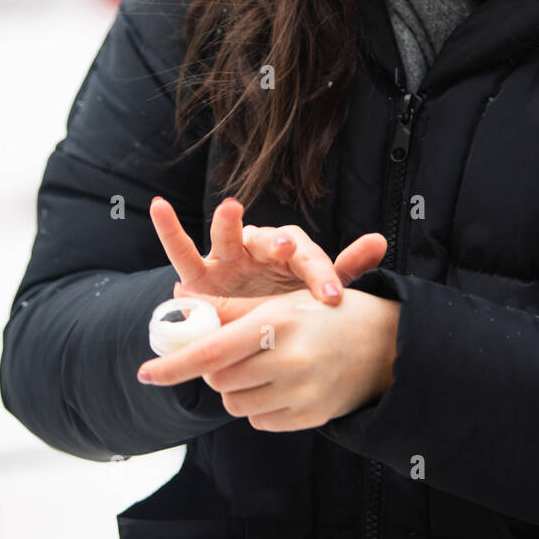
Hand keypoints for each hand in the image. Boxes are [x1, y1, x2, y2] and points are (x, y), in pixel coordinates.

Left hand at [136, 287, 401, 429]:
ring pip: (235, 402)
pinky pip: (259, 419)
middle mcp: (288, 362)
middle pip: (219, 378)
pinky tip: (283, 383)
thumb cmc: (329, 313)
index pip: (212, 351)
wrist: (386, 344)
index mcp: (278, 324)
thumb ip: (234, 307)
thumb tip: (185, 302)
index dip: (175, 364)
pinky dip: (260, 404)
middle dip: (216, 366)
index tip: (146, 372)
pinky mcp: (308, 419)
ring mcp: (299, 395)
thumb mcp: (284, 301)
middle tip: (236, 350)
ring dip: (236, 386)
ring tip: (263, 365)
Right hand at [149, 195, 386, 304]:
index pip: (309, 258)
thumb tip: (380, 240)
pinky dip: (168, 229)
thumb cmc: (286, 305)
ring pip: (229, 236)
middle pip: (271, 240)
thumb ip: (345, 269)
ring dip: (229, 223)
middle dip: (279, 243)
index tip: (333, 298)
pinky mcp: (199, 275)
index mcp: (292, 255)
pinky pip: (181, 251)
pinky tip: (159, 207)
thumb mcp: (316, 293)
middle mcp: (260, 249)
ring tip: (231, 209)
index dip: (321, 276)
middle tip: (287, 248)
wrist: (249, 331)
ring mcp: (228, 258)